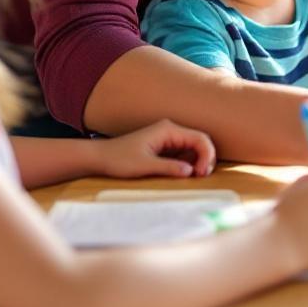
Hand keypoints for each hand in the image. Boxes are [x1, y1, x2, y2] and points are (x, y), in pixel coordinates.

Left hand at [92, 119, 216, 177]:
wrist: (101, 157)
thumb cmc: (119, 159)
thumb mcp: (145, 166)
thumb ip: (169, 167)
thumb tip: (190, 171)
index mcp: (168, 130)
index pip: (199, 138)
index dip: (206, 155)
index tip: (201, 173)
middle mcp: (170, 130)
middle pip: (199, 141)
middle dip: (205, 158)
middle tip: (201, 177)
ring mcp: (167, 138)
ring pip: (193, 147)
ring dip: (198, 161)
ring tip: (196, 176)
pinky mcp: (164, 146)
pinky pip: (184, 152)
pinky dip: (189, 162)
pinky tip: (185, 173)